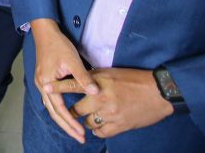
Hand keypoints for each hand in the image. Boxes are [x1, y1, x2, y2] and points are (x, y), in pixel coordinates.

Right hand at [30, 19, 98, 143]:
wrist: (45, 31)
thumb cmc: (58, 44)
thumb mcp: (73, 61)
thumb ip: (83, 78)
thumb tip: (95, 93)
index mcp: (47, 83)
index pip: (60, 109)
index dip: (71, 122)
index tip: (81, 133)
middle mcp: (41, 85)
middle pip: (54, 112)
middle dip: (67, 126)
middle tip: (79, 138)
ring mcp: (41, 83)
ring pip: (52, 107)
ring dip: (63, 120)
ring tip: (75, 130)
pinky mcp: (44, 79)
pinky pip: (51, 100)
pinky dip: (60, 110)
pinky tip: (68, 114)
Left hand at [48, 67, 173, 138]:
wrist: (158, 93)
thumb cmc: (135, 79)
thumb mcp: (112, 73)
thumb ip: (94, 78)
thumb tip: (81, 80)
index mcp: (99, 83)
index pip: (73, 84)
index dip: (58, 87)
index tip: (46, 87)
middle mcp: (102, 99)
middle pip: (77, 110)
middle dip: (74, 111)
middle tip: (73, 110)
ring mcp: (110, 114)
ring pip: (88, 122)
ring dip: (87, 120)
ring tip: (92, 115)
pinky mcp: (120, 126)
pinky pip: (100, 132)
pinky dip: (97, 129)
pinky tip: (100, 123)